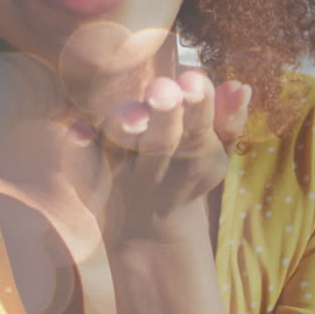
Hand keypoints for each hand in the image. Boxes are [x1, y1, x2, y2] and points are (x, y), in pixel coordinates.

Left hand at [75, 70, 250, 244]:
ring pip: (124, 149)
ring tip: (133, 111)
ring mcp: (122, 174)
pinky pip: (84, 163)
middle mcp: (156, 169)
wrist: (149, 232)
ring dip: (127, 129)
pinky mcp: (92, 175)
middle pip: (161, 142)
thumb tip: (239, 85)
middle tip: (163, 91)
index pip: (199, 130)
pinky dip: (80, 147)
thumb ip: (228, 121)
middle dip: (164, 117)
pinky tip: (75, 130)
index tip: (194, 80)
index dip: (198, 106)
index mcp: (194, 158)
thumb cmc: (188, 174)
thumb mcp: (216, 155)